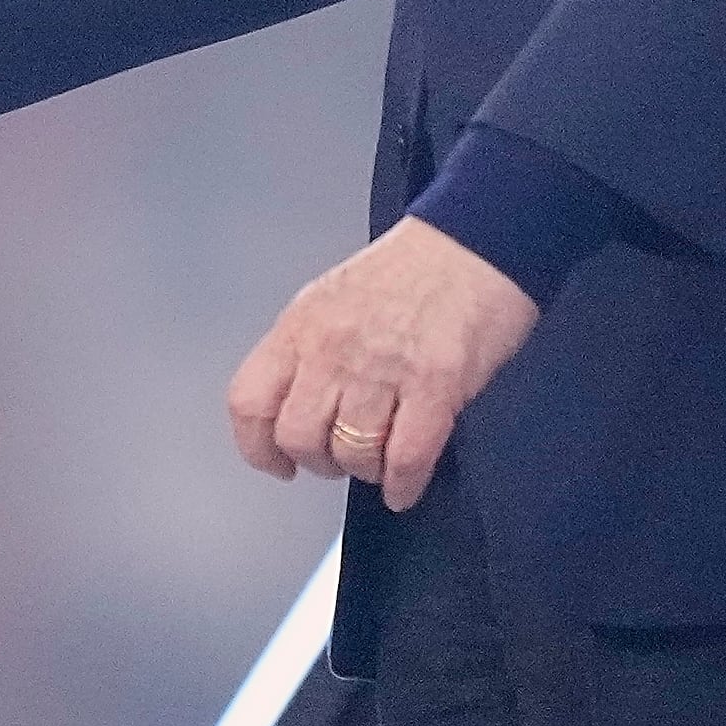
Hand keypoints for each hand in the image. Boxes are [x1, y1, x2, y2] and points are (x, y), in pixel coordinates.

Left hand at [224, 220, 536, 515]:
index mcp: (301, 326)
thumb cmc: (412, 271)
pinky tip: (406, 485)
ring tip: (380, 460)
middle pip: (298, 438)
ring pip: (351, 454)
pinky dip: (403, 484)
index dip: (258, 447)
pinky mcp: (435, 384)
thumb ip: (308, 352)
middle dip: (319, 461)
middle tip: (339, 458)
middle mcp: (332, 349)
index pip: (249, 403)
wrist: (476, 241)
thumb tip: (297, 408)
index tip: (277, 463)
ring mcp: (382, 368)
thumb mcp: (331, 300)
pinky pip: (405, 458)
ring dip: (366, 470)